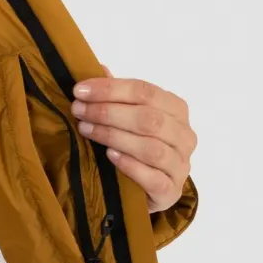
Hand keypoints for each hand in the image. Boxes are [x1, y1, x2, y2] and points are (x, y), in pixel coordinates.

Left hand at [70, 65, 196, 213]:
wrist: (148, 194)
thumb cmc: (137, 152)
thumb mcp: (128, 121)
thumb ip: (117, 97)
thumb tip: (98, 68)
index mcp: (176, 110)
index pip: (146, 92)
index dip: (111, 89)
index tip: (80, 90)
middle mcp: (184, 135)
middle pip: (148, 118)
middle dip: (109, 112)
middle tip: (78, 111)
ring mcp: (180, 165)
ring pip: (151, 147)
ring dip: (114, 136)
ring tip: (86, 131)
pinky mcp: (170, 192)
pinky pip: (153, 178)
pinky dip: (131, 166)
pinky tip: (110, 157)